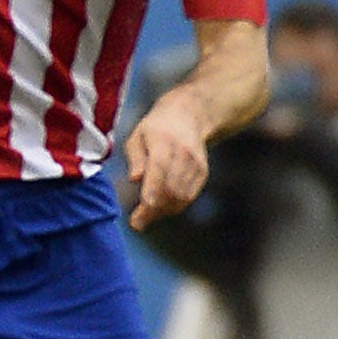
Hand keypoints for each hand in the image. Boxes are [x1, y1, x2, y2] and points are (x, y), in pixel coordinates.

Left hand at [123, 93, 209, 231]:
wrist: (190, 116)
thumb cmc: (155, 128)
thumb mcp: (137, 136)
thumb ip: (135, 158)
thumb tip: (135, 179)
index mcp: (164, 141)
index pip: (160, 168)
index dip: (152, 191)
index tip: (143, 209)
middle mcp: (184, 154)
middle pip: (171, 188)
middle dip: (154, 209)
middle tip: (137, 223)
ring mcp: (196, 164)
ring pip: (181, 196)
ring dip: (163, 211)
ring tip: (144, 218)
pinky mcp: (202, 173)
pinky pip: (188, 196)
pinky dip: (174, 207)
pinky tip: (159, 210)